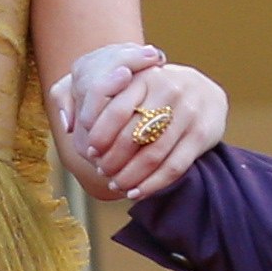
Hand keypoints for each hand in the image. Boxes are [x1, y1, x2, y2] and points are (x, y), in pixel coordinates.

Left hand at [49, 42, 227, 203]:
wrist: (203, 92)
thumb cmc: (152, 92)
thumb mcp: (126, 83)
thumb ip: (93, 96)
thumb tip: (68, 125)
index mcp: (143, 77)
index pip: (114, 110)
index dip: (98, 135)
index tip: (88, 151)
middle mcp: (167, 90)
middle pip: (131, 136)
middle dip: (111, 160)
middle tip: (101, 170)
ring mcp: (187, 112)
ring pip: (152, 155)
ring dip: (129, 176)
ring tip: (115, 184)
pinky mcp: (202, 134)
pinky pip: (174, 167)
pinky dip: (152, 185)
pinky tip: (136, 193)